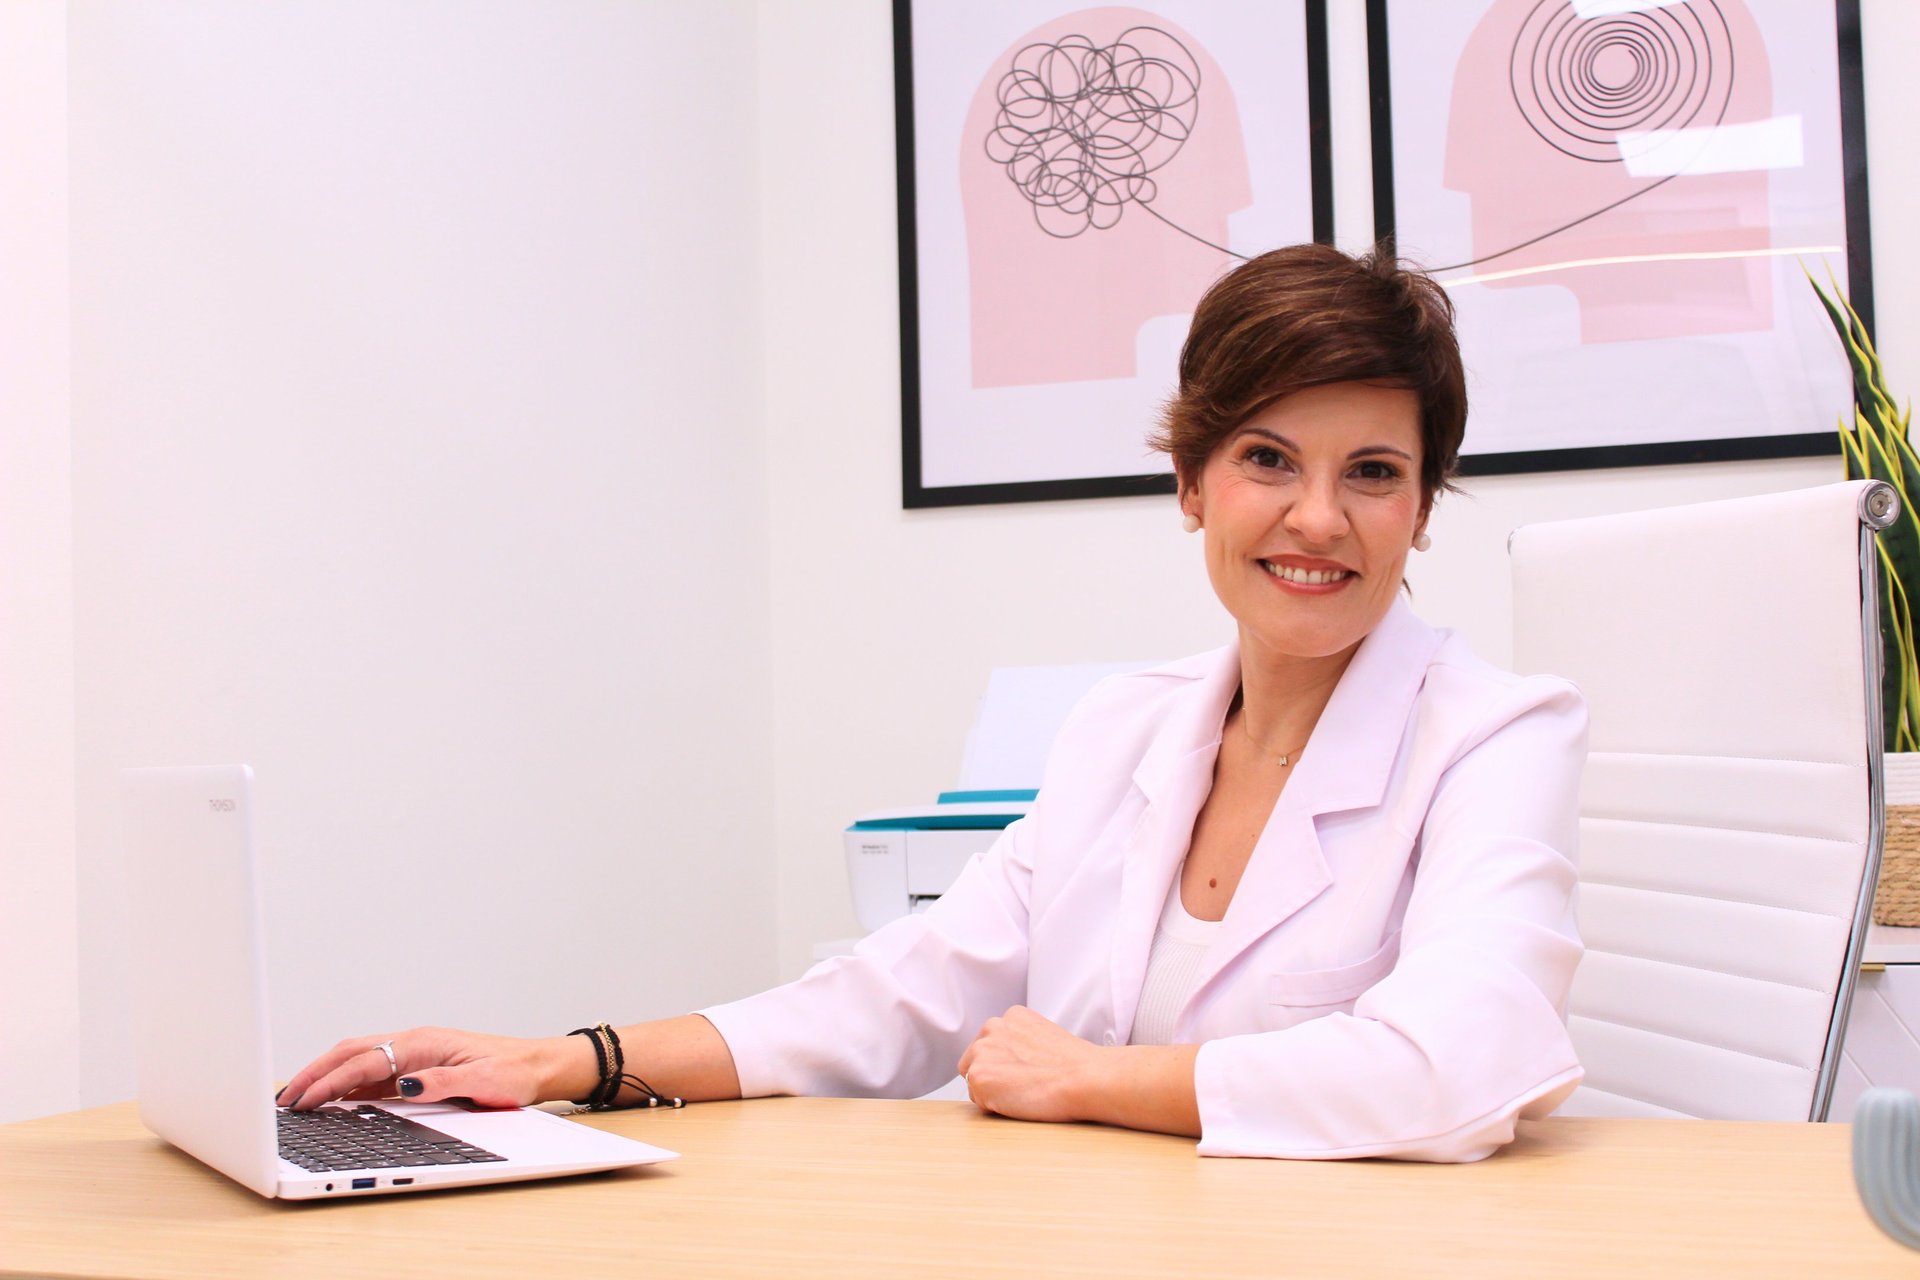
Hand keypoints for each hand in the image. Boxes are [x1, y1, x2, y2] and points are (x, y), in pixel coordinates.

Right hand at [276, 1026, 594, 1110]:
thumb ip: (443, 1082)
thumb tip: (405, 1085)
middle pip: (351, 1054)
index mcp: (424, 1042)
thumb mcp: (483, 1080)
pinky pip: (372, 1074)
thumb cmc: (514, 1070)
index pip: (365, 1061)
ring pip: (357, 1061)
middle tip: (283, 1098)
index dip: (331, 1081)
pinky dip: (345, 1084)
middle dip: (314, 1074)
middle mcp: (414, 1043)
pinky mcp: (416, 1069)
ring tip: (295, 1099)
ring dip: (325, 1078)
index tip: (304, 1099)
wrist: (537, 1066)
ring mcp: (413, 1055)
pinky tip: (332, 1100)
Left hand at [955, 1005, 1104, 1122]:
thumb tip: (1012, 1062)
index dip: (1006, 1064)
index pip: (991, 1044)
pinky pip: (977, 1100)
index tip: (1024, 1072)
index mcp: (1011, 1016)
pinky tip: (1019, 1101)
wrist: (1084, 1078)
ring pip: (974, 1079)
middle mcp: (992, 1027)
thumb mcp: (1045, 1038)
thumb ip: (1021, 1043)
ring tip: (1023, 1093)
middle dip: (993, 1075)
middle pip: (976, 1059)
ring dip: (992, 1091)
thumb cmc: (1075, 1066)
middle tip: (1023, 1086)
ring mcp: (983, 1050)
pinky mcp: (979, 1075)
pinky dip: (993, 1106)